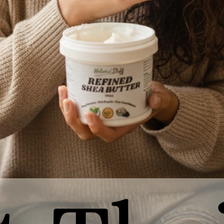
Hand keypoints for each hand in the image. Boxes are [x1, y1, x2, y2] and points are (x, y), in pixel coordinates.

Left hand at [58, 83, 179, 141]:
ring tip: (64, 92)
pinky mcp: (92, 108)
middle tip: (69, 101)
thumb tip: (154, 99)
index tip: (90, 114)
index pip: (107, 135)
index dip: (97, 128)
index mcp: (122, 127)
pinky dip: (68, 102)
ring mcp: (98, 119)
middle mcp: (107, 126)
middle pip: (85, 132)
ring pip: (77, 123)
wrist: (149, 96)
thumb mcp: (160, 98)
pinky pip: (76, 111)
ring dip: (67, 110)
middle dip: (73, 119)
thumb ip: (159, 99)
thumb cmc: (152, 99)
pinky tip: (65, 88)